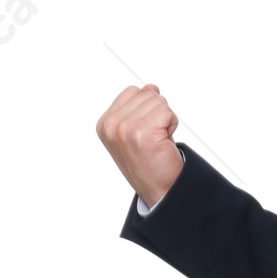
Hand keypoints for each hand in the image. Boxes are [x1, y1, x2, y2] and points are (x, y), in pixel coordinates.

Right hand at [97, 83, 184, 207]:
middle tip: (154, 138)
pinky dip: (172, 125)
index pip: (133, 92)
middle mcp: (111, 124)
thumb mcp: (136, 131)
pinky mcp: (143, 132)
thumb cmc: (150, 162)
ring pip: (158, 101)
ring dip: (166, 120)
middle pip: (147, 94)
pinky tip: (164, 143)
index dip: (146, 109)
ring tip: (159, 140)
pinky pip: (168, 112)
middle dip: (158, 113)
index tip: (145, 132)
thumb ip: (138, 107)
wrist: (159, 190)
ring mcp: (125, 128)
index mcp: (104, 123)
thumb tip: (151, 87)